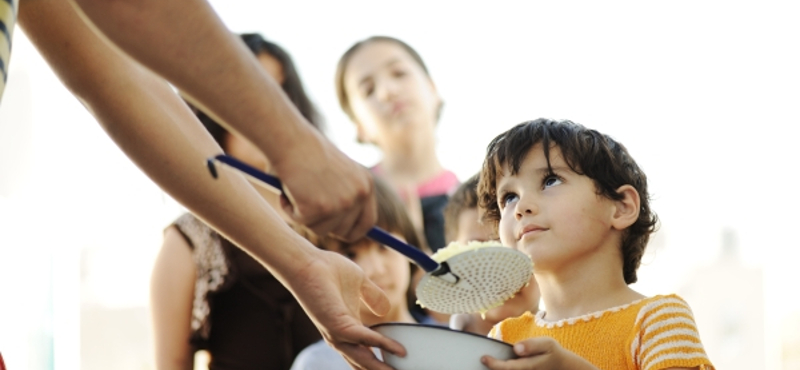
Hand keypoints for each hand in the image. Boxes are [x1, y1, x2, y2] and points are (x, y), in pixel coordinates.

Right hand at [272, 131, 376, 241]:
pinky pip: (300, 221)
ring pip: (319, 229)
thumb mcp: (337, 173)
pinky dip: (289, 209)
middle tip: (306, 205)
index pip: (367, 222)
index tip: (338, 233)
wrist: (291, 138)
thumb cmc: (307, 151)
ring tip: (295, 190)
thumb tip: (341, 226)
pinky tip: (287, 188)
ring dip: (304, 215)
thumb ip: (344, 196)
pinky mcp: (318, 208)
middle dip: (322, 224)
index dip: (352, 231)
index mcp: (366, 185)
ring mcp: (340, 204)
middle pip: (342, 231)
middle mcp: (358, 195)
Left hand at [287, 249, 405, 369]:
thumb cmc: (329, 270)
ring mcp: (339, 334)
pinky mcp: (338, 326)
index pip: (367, 352)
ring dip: (383, 367)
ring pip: (364, 359)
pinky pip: (365, 339)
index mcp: (348, 328)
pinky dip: (382, 344)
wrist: (309, 263)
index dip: (383, 360)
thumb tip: (385, 311)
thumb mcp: (360, 283)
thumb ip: (374, 297)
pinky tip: (397, 349)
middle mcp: (342, 336)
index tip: (402, 364)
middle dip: (383, 369)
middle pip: (365, 363)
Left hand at [482, 337, 598, 369]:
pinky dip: (501, 368)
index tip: (483, 358)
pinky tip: (495, 364)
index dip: (494, 364)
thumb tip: (516, 348)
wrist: (563, 367)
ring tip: (486, 362)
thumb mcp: (547, 344)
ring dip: (496, 369)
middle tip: (480, 360)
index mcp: (528, 367)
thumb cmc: (553, 353)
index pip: (507, 368)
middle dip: (492, 369)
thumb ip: (532, 345)